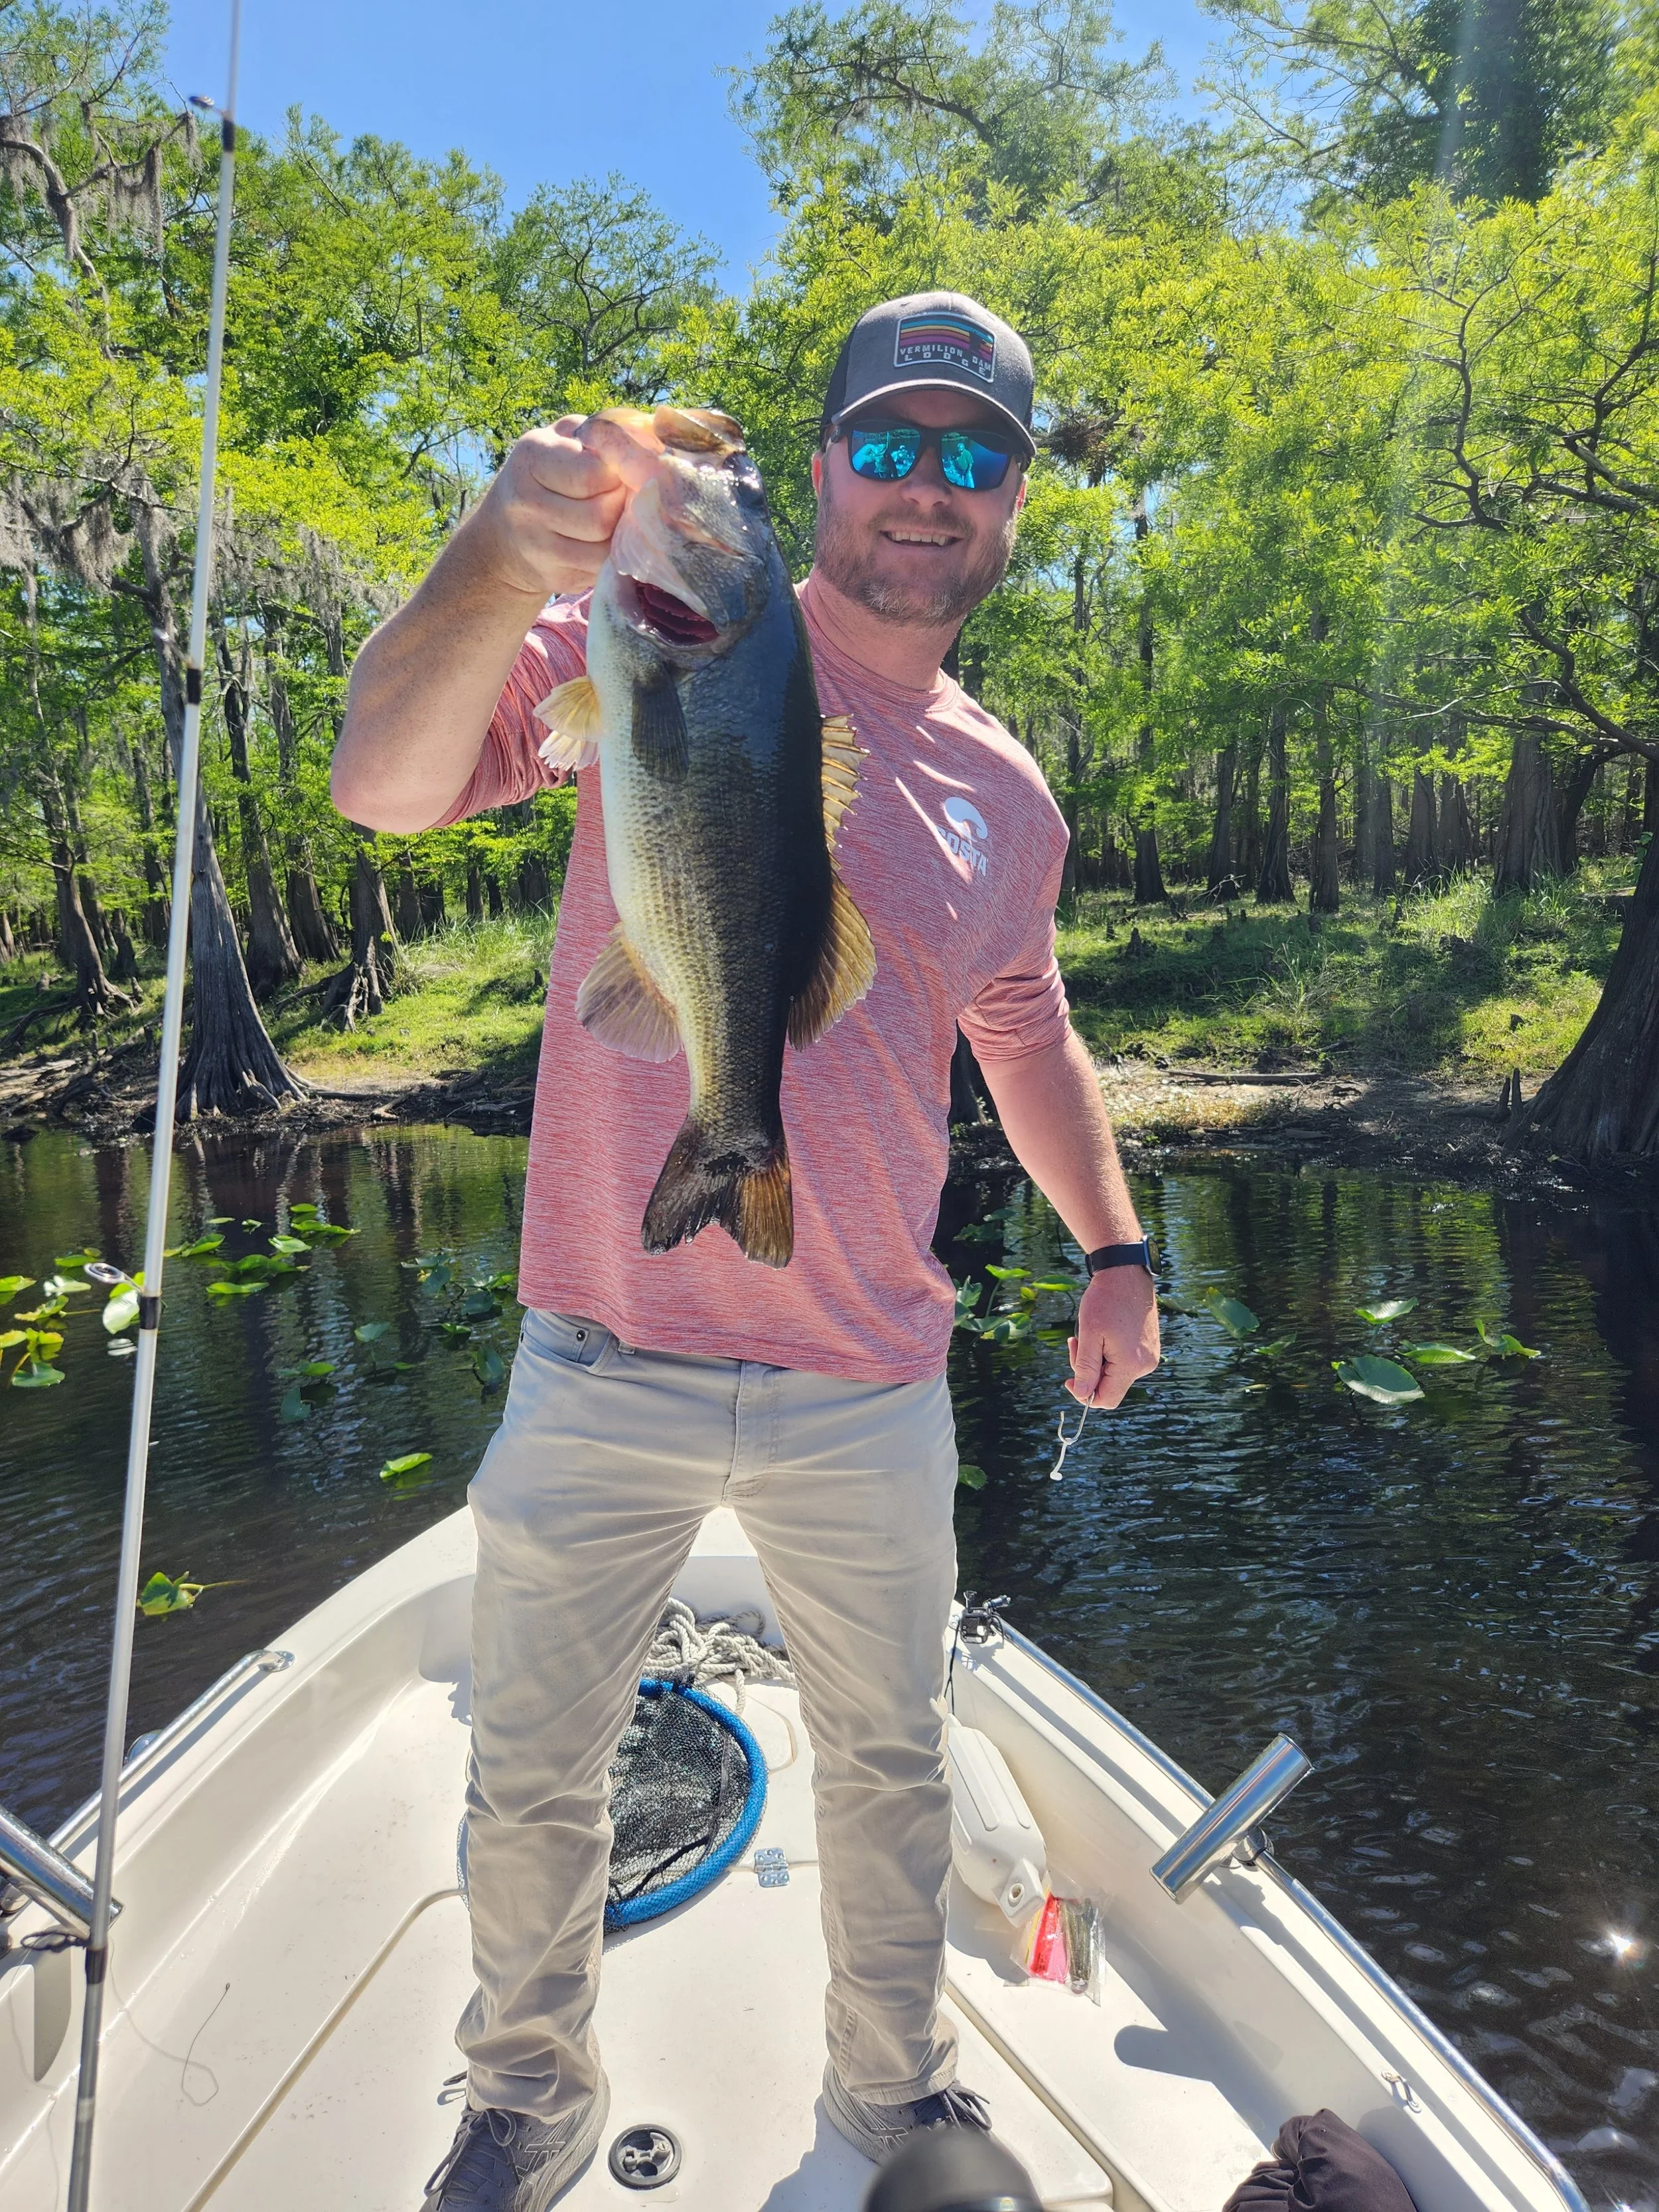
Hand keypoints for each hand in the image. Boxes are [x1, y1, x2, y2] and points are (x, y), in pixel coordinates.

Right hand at [476, 415, 628, 600]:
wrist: (504, 535)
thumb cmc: (549, 474)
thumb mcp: (564, 440)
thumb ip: (601, 433)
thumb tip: (654, 439)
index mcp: (532, 458)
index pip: (594, 472)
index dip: (618, 473)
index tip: (620, 471)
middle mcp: (527, 503)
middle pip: (602, 513)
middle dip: (621, 505)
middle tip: (622, 497)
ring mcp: (538, 546)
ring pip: (605, 546)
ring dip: (620, 533)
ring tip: (616, 517)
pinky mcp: (554, 577)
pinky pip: (601, 568)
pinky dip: (612, 555)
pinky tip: (605, 540)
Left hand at [1067, 1267, 1159, 1408]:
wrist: (1126, 1274)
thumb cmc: (1105, 1301)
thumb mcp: (1089, 1335)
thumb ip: (1086, 1368)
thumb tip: (1082, 1395)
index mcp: (1131, 1365)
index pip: (1107, 1399)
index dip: (1085, 1394)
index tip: (1069, 1378)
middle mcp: (1145, 1365)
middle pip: (1109, 1385)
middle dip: (1088, 1370)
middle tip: (1075, 1343)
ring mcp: (1150, 1356)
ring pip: (1115, 1373)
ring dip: (1096, 1359)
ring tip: (1088, 1334)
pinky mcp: (1149, 1347)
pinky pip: (1124, 1361)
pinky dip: (1108, 1352)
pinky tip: (1102, 1333)